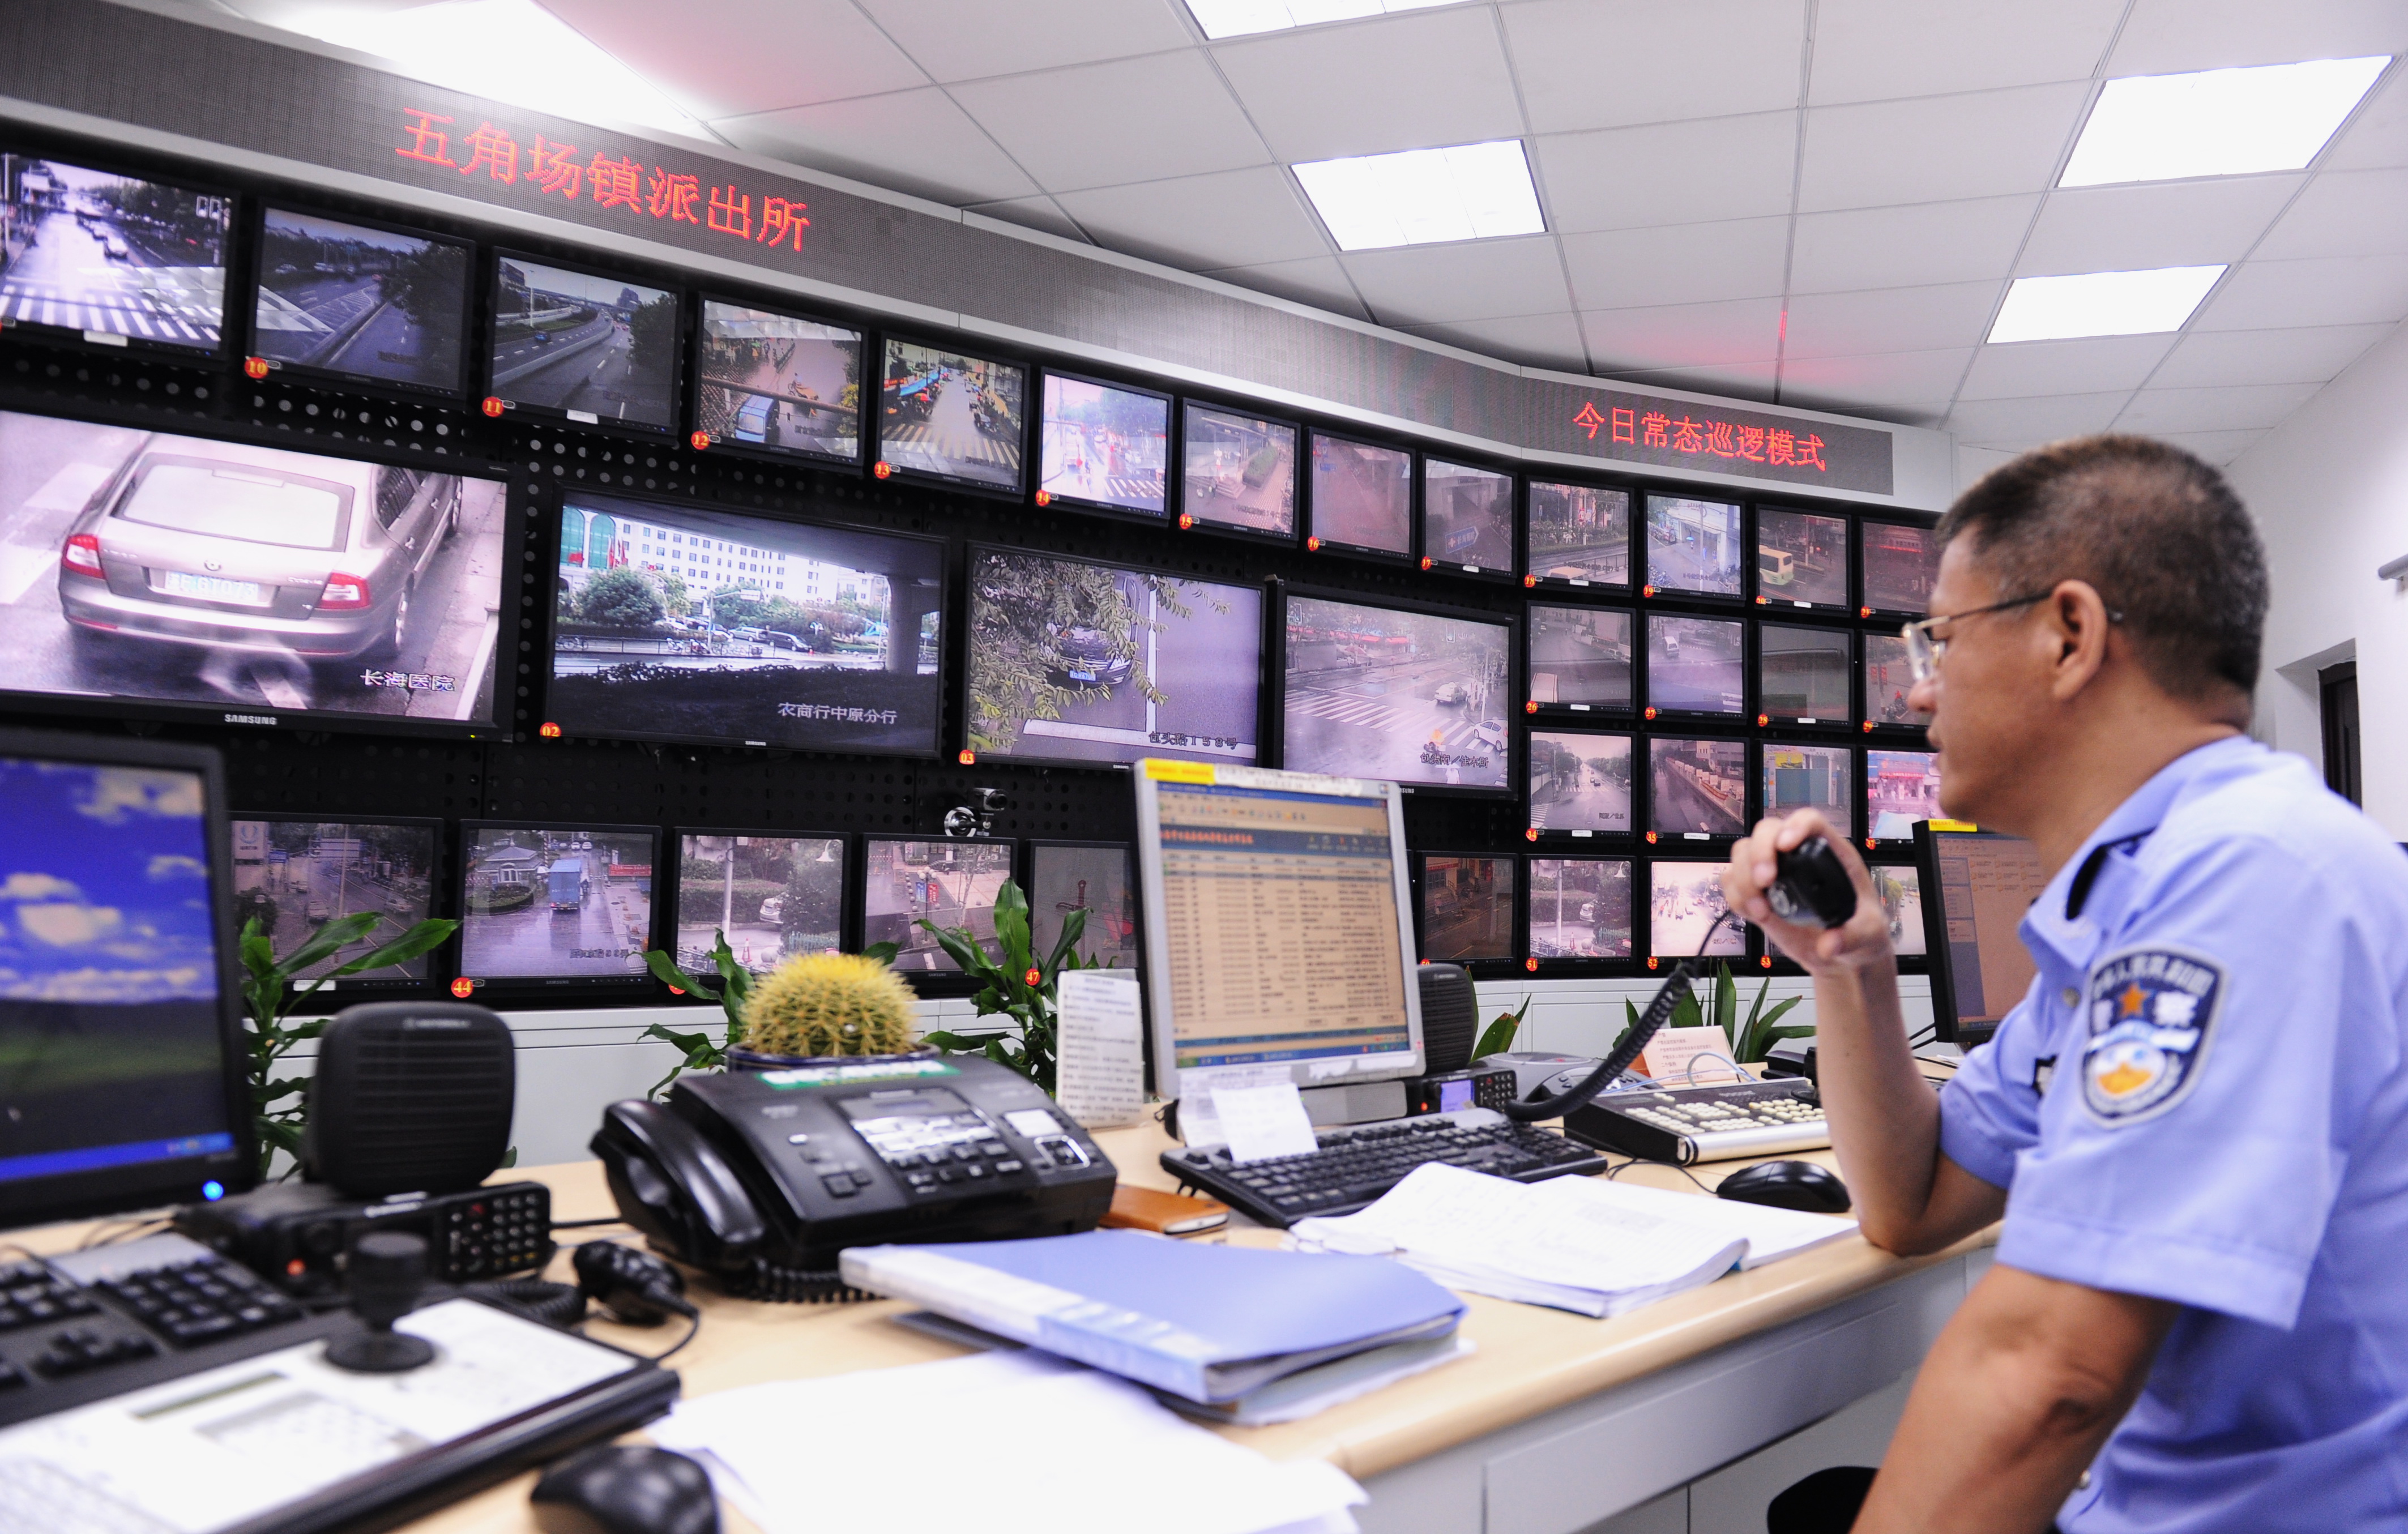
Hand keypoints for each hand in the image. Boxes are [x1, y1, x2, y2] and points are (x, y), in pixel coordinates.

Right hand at [1722, 810, 1895, 974]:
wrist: (1843, 953)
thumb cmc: (1861, 931)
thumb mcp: (1870, 934)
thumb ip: (1853, 937)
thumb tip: (1829, 944)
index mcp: (1831, 853)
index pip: (1810, 821)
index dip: (1795, 826)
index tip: (1786, 846)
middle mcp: (1798, 856)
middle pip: (1768, 830)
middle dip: (1760, 852)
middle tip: (1765, 881)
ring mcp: (1775, 872)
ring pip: (1743, 851)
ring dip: (1743, 877)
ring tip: (1759, 909)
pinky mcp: (1757, 893)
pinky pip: (1732, 881)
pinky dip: (1735, 895)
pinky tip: (1754, 914)